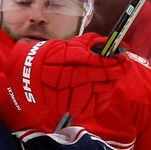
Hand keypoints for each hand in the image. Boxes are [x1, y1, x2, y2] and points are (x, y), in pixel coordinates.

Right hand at [3, 32, 122, 130]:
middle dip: (114, 73)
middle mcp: (67, 76)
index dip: (113, 61)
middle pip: (100, 78)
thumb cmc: (51, 56)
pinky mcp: (67, 106)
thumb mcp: (71, 44)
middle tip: (122, 68)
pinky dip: (100, 99)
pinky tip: (101, 92)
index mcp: (67, 58)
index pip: (97, 62)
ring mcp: (67, 93)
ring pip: (98, 93)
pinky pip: (91, 106)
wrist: (28, 76)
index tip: (122, 58)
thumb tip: (118, 44)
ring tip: (111, 80)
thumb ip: (94, 43)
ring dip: (108, 86)